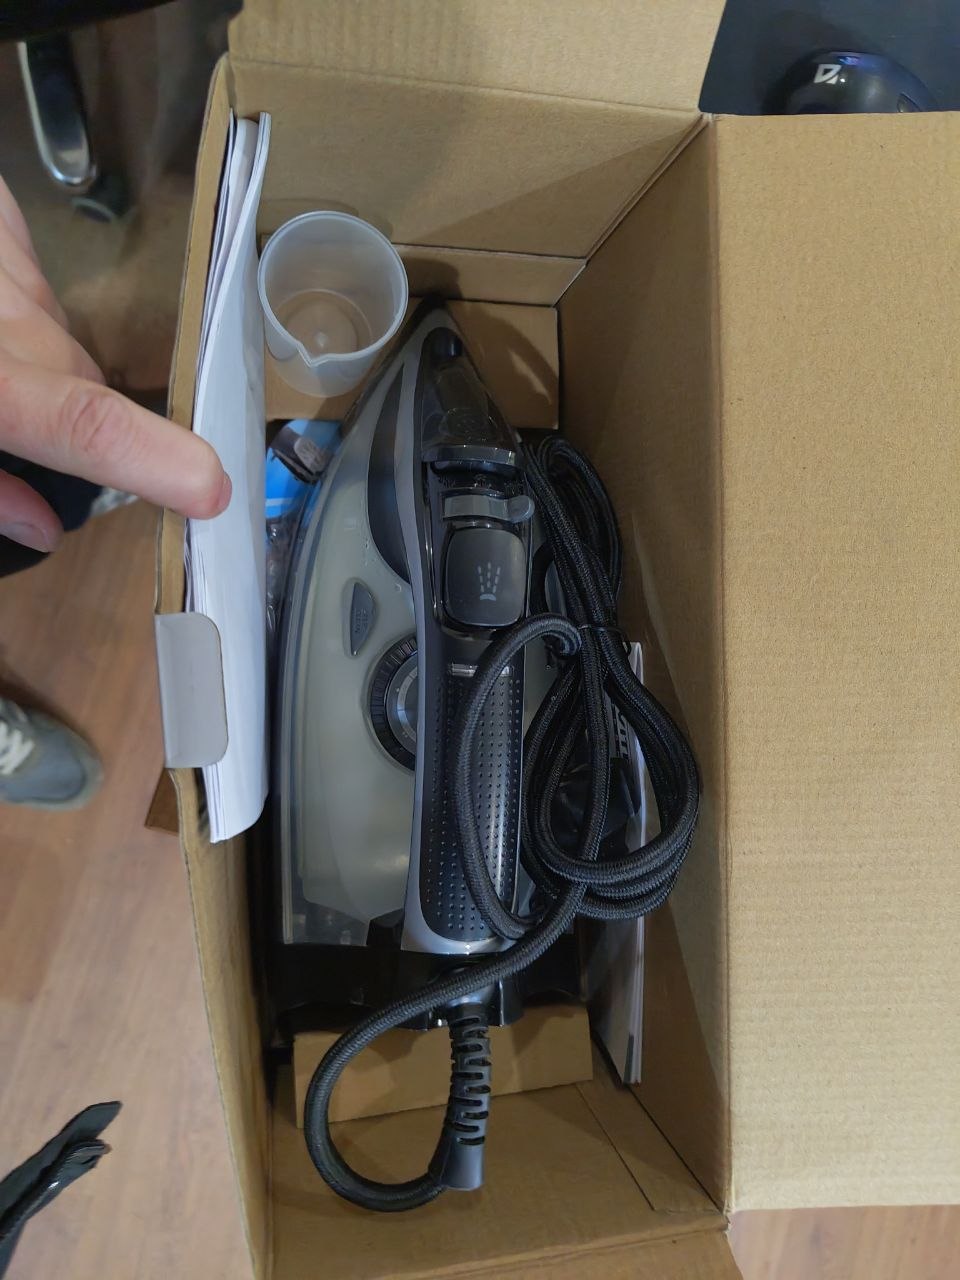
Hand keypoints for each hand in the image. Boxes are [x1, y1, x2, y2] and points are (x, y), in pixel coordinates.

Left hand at [0, 176, 229, 552]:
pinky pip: (34, 283)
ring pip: (59, 335)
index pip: (80, 419)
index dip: (149, 457)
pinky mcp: (0, 220)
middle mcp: (5, 317)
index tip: (211, 488)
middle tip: (16, 429)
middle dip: (66, 415)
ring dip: (34, 359)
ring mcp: (5, 262)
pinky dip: (13, 308)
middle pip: (81, 383)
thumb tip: (45, 525)